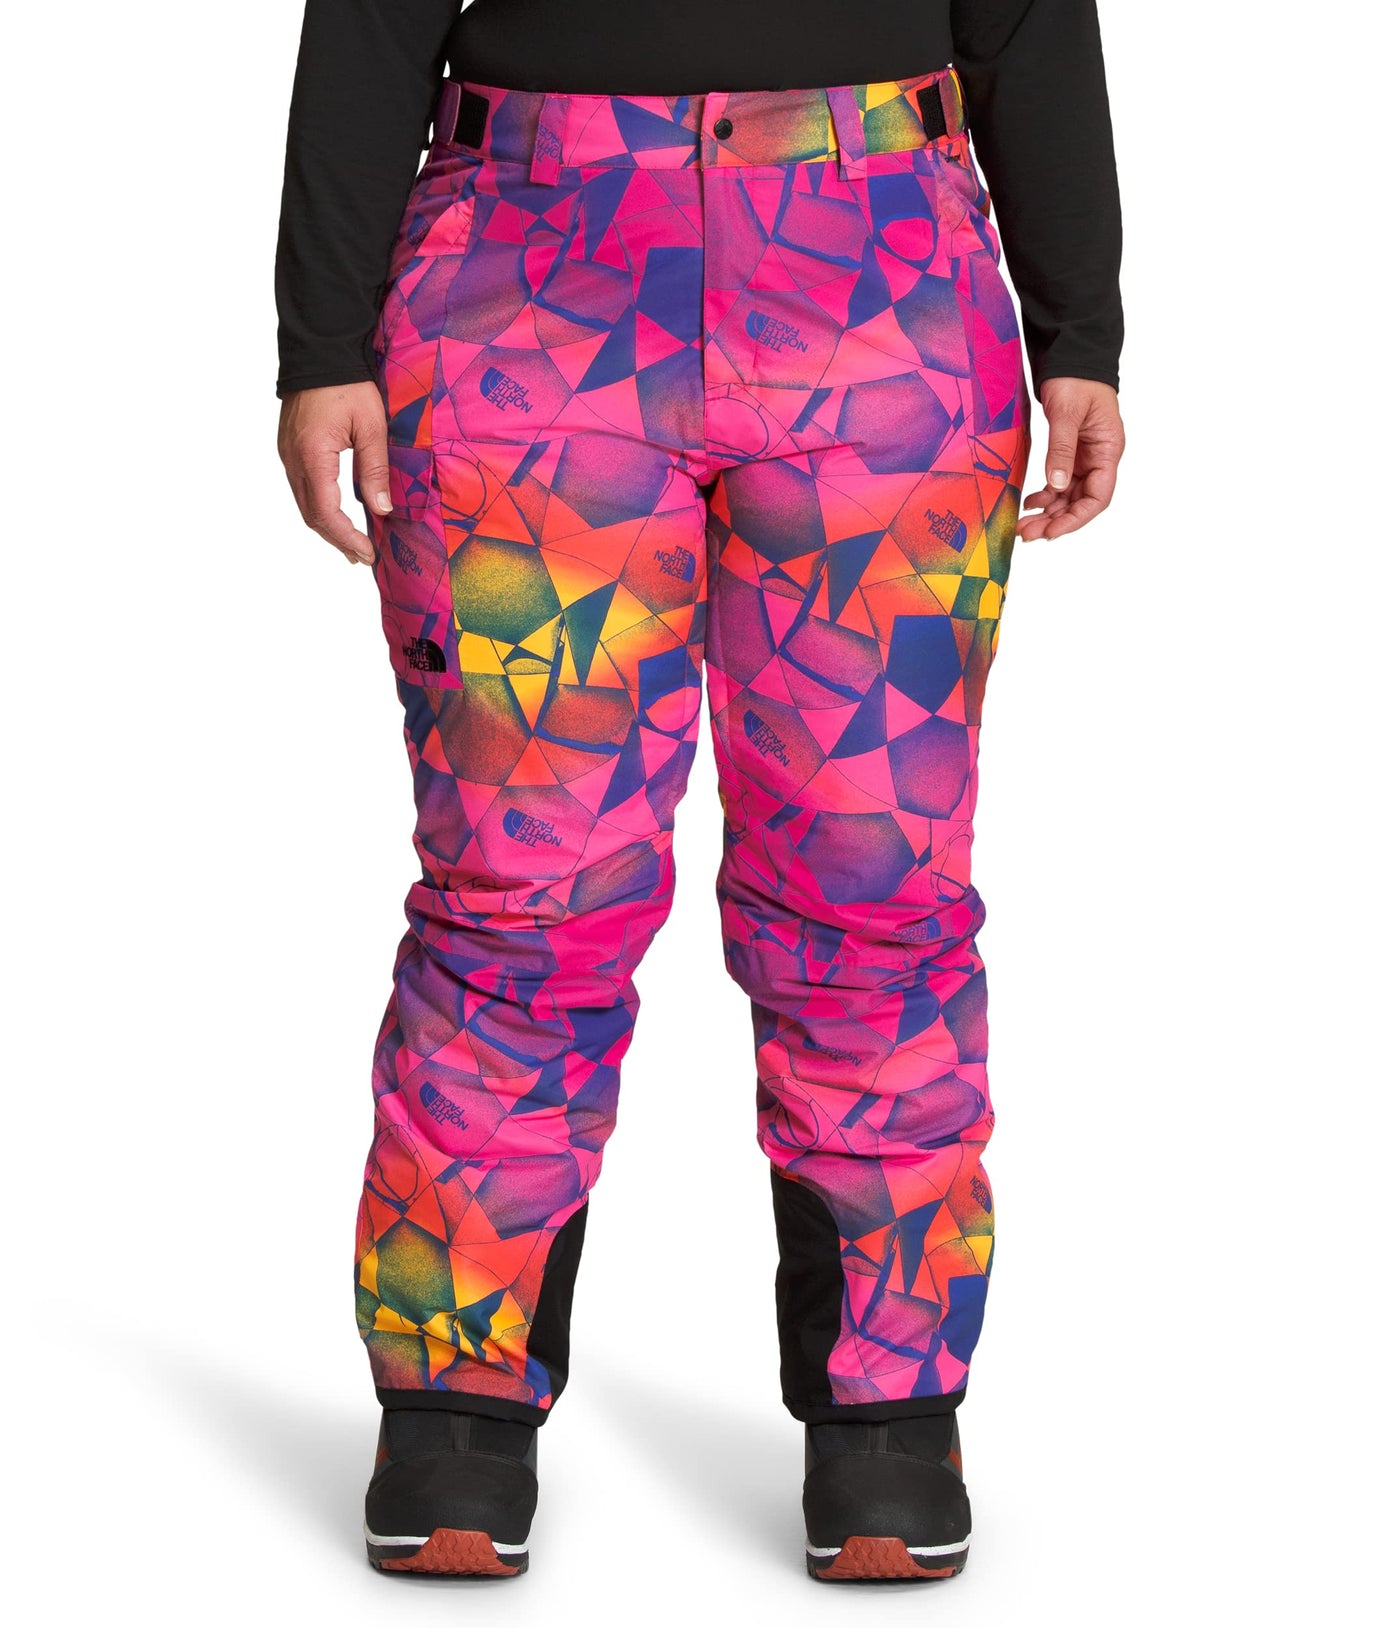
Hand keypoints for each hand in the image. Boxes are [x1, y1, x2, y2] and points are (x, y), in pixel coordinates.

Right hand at [277, 382, 392, 564]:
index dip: (347, 538)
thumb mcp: (371, 426)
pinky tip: (337, 515)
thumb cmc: (347, 384)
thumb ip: (375, 469)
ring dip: (328, 527)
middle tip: (362, 557)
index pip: (326, 513)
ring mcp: (287, 454)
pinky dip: (320, 508)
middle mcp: (293, 460)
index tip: (368, 553)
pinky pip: (302, 488)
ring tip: (351, 545)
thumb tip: (382, 509)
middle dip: (338, 540)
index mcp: (312, 456)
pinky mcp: (289, 448)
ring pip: (304, 504)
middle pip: (312, 515)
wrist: (319, 351)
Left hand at [1018, 378, 1124, 540]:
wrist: (1070, 357)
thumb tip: (1056, 485)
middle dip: (1056, 521)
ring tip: (1023, 525)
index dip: (1076, 518)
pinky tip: (1029, 503)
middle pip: (1081, 502)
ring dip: (1048, 513)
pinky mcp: (1070, 454)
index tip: (1052, 532)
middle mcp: (1099, 458)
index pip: (1098, 497)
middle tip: (1027, 534)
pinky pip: (1059, 483)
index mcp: (1108, 450)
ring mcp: (1085, 458)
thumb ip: (1062, 449)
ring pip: (1068, 496)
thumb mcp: (1067, 413)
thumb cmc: (1075, 379)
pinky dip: (1045, 496)